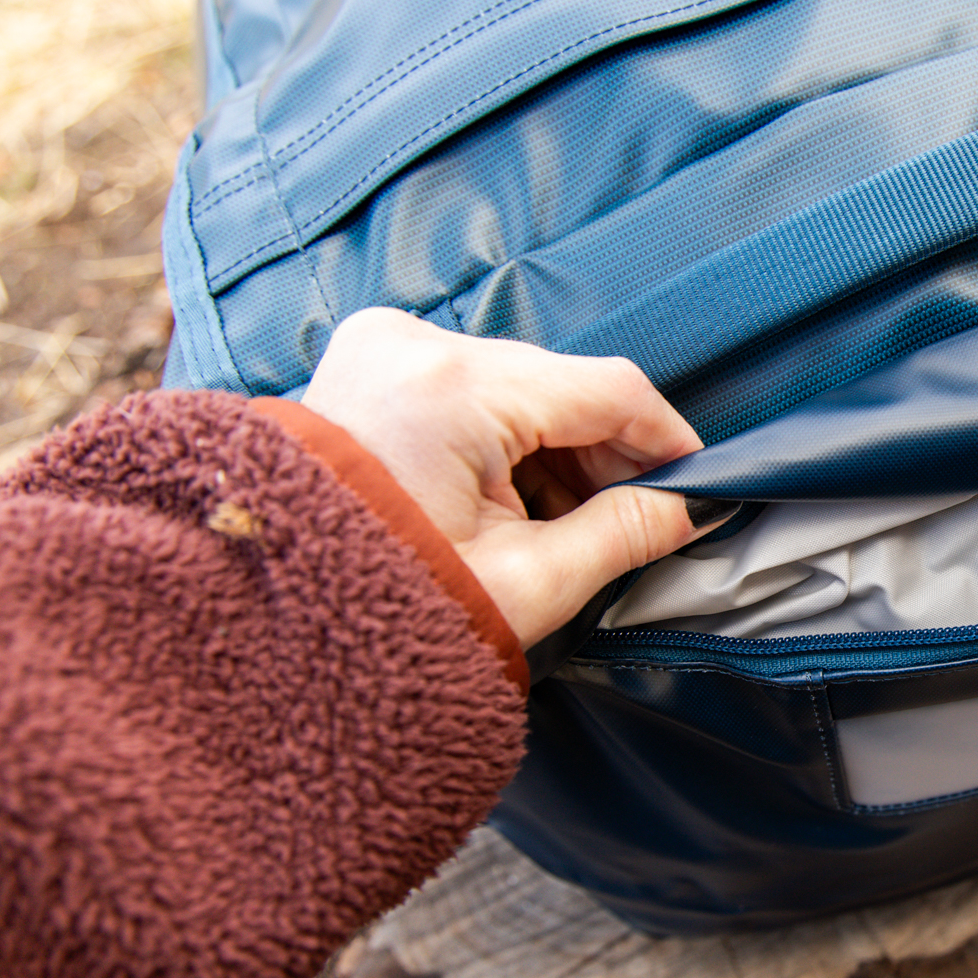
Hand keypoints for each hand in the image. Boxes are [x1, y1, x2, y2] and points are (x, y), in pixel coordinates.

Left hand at [301, 308, 719, 647]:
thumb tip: (692, 506)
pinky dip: (509, 442)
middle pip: (561, 384)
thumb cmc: (393, 613)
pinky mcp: (368, 368)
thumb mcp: (530, 581)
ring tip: (569, 526)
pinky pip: (471, 390)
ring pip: (519, 387)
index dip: (667, 437)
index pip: (605, 388)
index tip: (700, 481)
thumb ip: (625, 532)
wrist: (277, 630)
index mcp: (451, 389)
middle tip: (641, 518)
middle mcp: (413, 347)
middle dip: (609, 453)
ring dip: (559, 451)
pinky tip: (520, 504)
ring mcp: (382, 351)